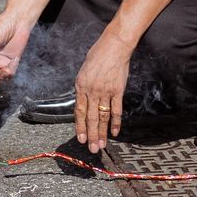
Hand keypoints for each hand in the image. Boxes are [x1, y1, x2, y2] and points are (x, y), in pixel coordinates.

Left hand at [73, 37, 130, 152]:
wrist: (114, 46)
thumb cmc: (98, 55)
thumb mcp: (84, 70)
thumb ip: (83, 87)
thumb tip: (84, 100)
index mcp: (80, 86)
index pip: (79, 111)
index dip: (80, 126)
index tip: (80, 139)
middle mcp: (91, 91)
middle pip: (91, 118)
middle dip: (91, 135)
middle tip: (91, 149)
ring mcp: (105, 92)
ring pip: (103, 117)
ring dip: (102, 133)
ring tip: (101, 145)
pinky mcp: (118, 91)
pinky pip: (116, 110)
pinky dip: (116, 122)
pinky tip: (115, 132)